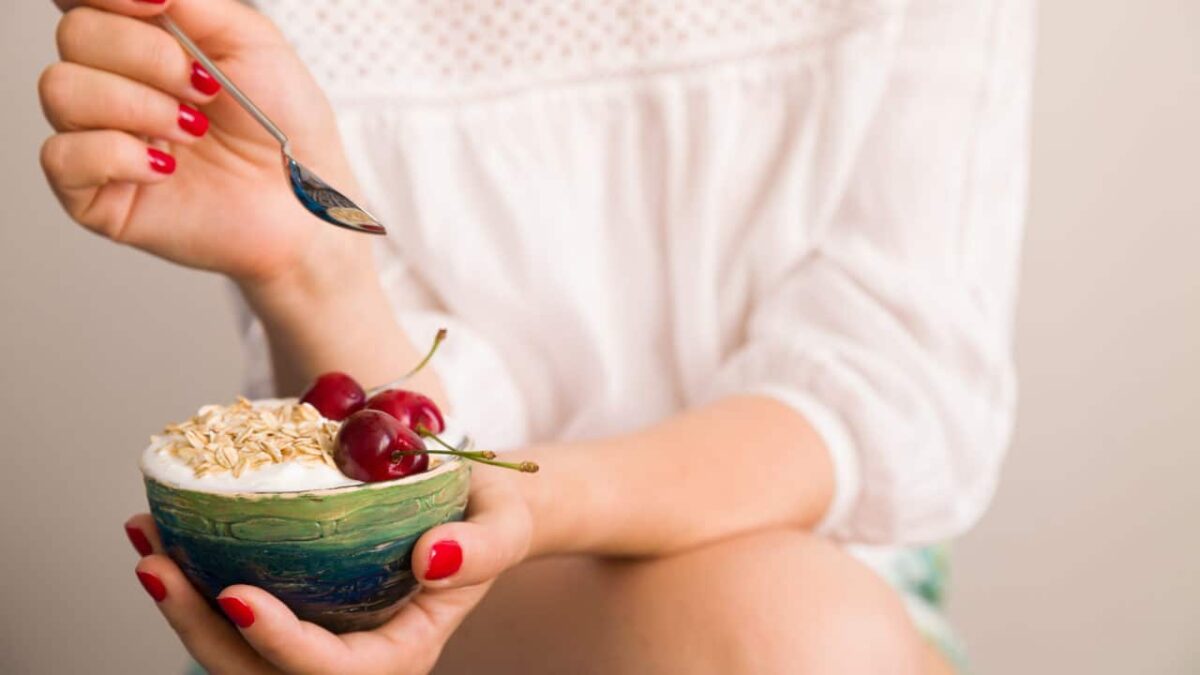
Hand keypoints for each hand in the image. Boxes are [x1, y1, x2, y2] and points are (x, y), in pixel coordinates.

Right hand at [41, 0, 367, 286]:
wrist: (306, 205)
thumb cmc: (286, 130)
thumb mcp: (251, 42)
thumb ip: (191, 2)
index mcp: (145, 41)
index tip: (158, 7)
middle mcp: (114, 84)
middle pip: (75, 35)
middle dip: (148, 58)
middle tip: (203, 91)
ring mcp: (100, 139)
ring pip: (61, 90)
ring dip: (138, 106)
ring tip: (193, 131)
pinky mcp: (94, 195)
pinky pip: (62, 155)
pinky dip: (118, 155)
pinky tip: (165, 167)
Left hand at [126, 470, 532, 674]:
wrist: (479, 510)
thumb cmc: (492, 518)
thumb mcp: (503, 526)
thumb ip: (480, 549)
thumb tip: (430, 557)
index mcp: (400, 654)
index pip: (332, 671)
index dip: (280, 644)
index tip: (237, 594)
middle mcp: (349, 659)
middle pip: (259, 674)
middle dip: (198, 627)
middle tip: (155, 562)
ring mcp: (317, 637)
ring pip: (233, 652)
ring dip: (180, 604)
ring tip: (146, 538)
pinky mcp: (297, 607)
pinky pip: (234, 614)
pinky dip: (194, 578)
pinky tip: (165, 530)